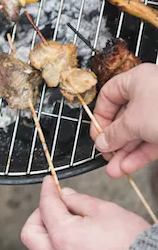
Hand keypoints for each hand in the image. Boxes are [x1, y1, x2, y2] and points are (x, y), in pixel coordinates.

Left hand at [21, 177, 149, 249]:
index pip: (46, 206)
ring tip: (55, 233)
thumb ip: (79, 201)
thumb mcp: (106, 210)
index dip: (47, 190)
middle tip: (52, 209)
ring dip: (40, 243)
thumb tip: (65, 195)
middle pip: (29, 233)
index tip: (49, 183)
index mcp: (63, 234)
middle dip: (37, 216)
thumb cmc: (132, 243)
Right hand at [90, 63, 157, 178]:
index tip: (98, 135)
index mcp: (137, 80)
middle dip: (114, 141)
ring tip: (115, 169)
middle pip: (124, 118)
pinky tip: (128, 166)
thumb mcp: (133, 122)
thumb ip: (114, 134)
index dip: (100, 117)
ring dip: (125, 153)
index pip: (109, 96)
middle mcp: (150, 94)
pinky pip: (151, 142)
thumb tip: (102, 142)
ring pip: (138, 134)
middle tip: (106, 154)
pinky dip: (139, 155)